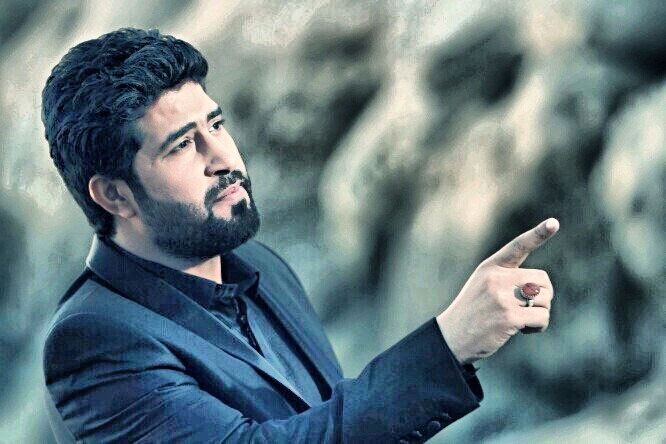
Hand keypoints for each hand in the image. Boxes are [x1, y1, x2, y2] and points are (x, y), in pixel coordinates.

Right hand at [436, 218, 559, 364]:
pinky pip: (542, 318)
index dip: (538, 234)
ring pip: (544, 300)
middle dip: (543, 295)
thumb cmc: (472, 312)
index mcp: (490, 267)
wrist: (452, 337)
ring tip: (521, 321)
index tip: (554, 222)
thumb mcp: (483, 286)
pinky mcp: (509, 317)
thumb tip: (542, 289)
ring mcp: (502, 298)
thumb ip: (507, 280)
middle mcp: (496, 278)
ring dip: (539, 313)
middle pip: (542, 280)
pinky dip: (538, 326)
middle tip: (530, 307)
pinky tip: (523, 330)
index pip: (518, 246)